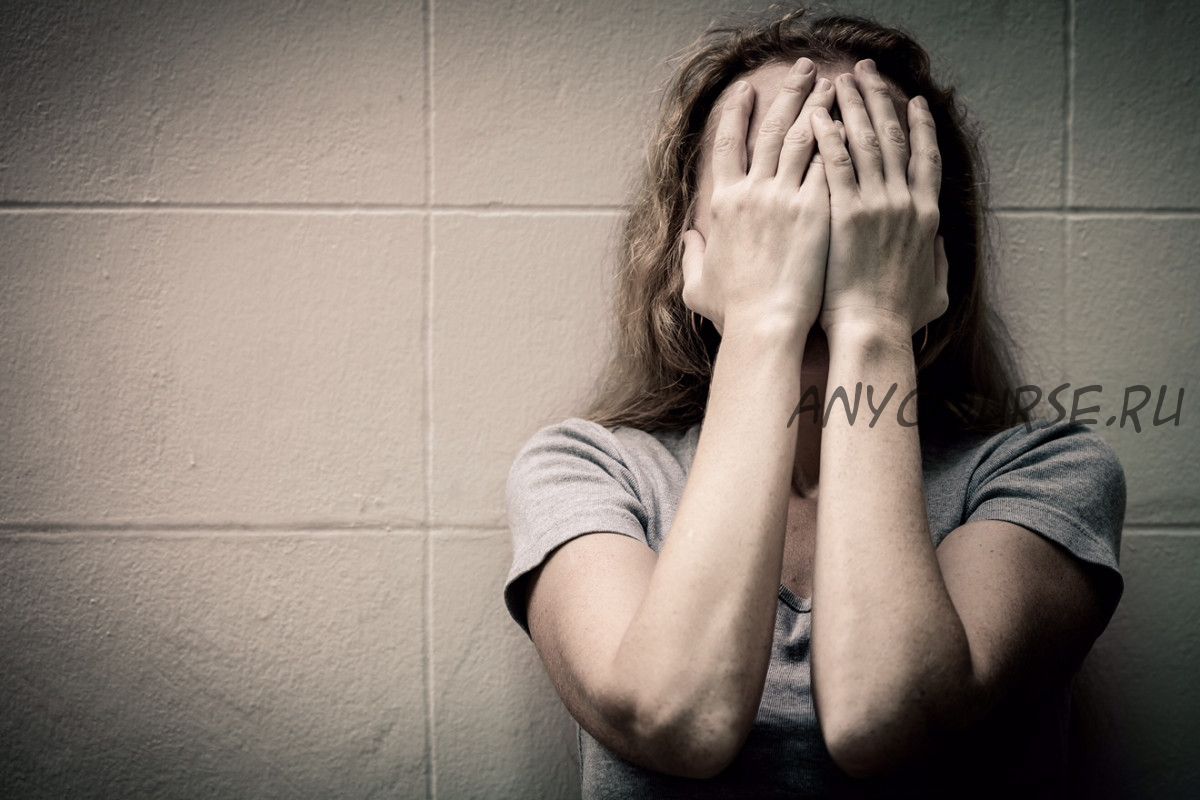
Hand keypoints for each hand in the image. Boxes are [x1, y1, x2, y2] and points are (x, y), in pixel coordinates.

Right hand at [681, 58, 835, 337]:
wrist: (767, 325)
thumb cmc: (734, 311)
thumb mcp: (697, 283)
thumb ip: (691, 256)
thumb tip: (690, 239)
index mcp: (724, 203)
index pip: (729, 143)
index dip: (737, 112)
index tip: (747, 91)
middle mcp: (753, 191)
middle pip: (771, 128)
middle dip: (788, 93)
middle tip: (804, 70)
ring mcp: (786, 197)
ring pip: (804, 137)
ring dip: (818, 106)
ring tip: (832, 85)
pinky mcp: (817, 210)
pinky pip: (830, 164)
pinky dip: (840, 140)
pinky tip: (853, 123)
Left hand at [809, 59, 948, 340]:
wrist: (872, 332)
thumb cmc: (899, 320)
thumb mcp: (936, 292)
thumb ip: (938, 263)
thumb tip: (938, 248)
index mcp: (927, 215)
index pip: (927, 157)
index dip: (920, 125)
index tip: (913, 101)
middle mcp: (906, 201)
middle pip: (894, 137)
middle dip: (880, 99)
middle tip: (866, 74)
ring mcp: (877, 204)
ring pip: (866, 141)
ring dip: (853, 106)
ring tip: (840, 80)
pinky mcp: (846, 213)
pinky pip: (836, 163)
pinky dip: (828, 135)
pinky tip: (817, 114)